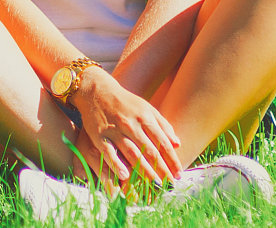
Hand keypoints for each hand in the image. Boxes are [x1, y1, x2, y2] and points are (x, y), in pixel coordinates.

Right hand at [70, 68, 181, 186]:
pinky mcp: (99, 135)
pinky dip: (116, 164)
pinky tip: (124, 176)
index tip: (179, 174)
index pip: (163, 143)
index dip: (172, 160)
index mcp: (145, 117)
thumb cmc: (125, 102)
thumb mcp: (147, 108)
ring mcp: (115, 130)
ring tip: (154, 186)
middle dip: (162, 170)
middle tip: (169, 186)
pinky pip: (109, 152)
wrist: (96, 90)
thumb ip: (163, 125)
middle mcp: (131, 124)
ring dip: (145, 171)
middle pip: (150, 151)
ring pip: (132, 154)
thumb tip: (177, 144)